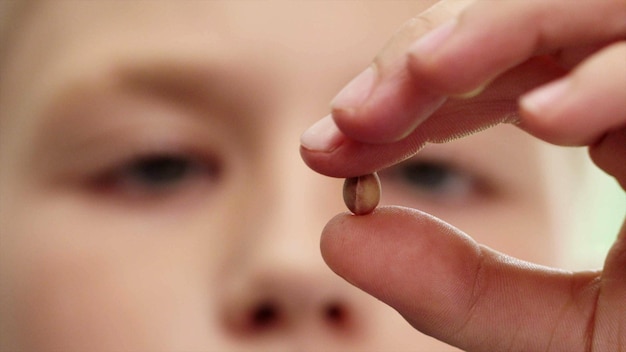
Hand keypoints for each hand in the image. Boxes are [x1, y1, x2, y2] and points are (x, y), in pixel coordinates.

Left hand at [300, 0, 625, 349]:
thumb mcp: (571, 330)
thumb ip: (464, 293)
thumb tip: (339, 240)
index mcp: (609, 127)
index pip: (491, 89)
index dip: (405, 109)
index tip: (330, 147)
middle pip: (517, 36)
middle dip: (421, 67)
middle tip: (348, 120)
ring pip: (572, 12)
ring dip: (486, 37)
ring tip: (418, 81)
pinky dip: (601, 72)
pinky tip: (540, 116)